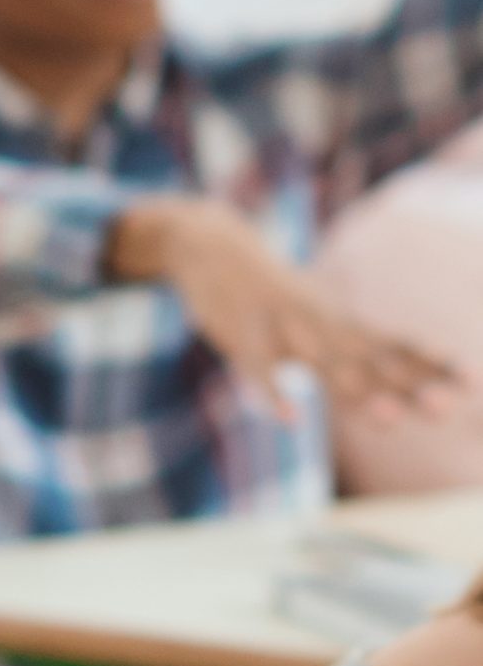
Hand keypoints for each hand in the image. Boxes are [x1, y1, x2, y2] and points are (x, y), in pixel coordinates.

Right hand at [108, 196, 460, 418]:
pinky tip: (291, 417)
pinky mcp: (241, 338)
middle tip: (446, 409)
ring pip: (324, 364)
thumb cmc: (265, 290)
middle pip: (370, 360)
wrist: (209, 245)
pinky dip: (273, 392)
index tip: (469, 383)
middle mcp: (320, 323)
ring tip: (388, 419)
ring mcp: (281, 329)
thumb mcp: (309, 312)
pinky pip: (257, 370)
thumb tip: (387, 385)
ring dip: (356, 390)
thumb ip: (343, 348)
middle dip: (408, 385)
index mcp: (337, 320)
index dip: (429, 364)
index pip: (392, 345)